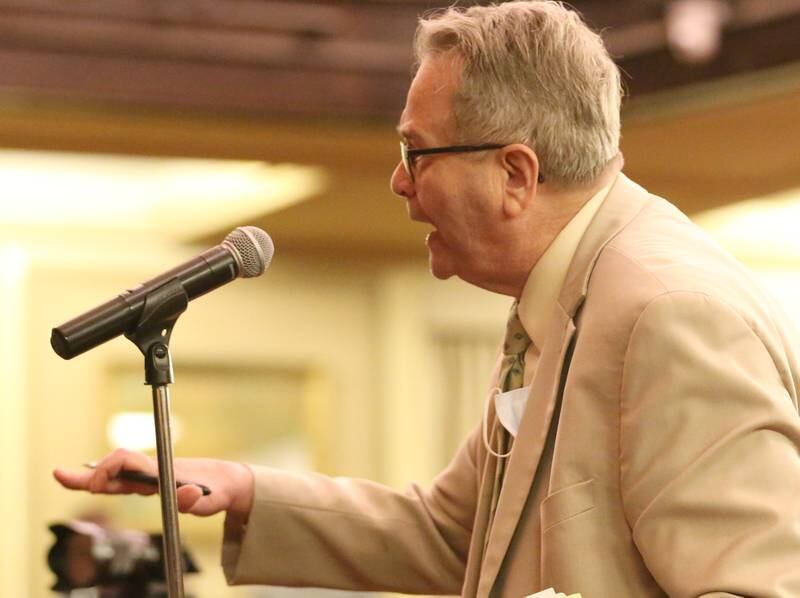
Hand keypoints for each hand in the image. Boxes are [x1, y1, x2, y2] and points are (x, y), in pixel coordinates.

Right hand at [53, 449, 253, 518]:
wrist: (229, 480)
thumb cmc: (218, 490)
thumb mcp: (210, 500)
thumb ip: (195, 500)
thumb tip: (186, 496)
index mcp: (160, 471)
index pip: (126, 461)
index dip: (107, 469)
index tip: (96, 484)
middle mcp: (152, 471)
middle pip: (114, 467)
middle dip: (87, 473)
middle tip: (59, 474)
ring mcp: (151, 477)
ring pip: (117, 475)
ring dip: (92, 478)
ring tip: (67, 479)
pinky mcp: (153, 484)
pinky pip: (125, 481)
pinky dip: (106, 481)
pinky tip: (95, 484)